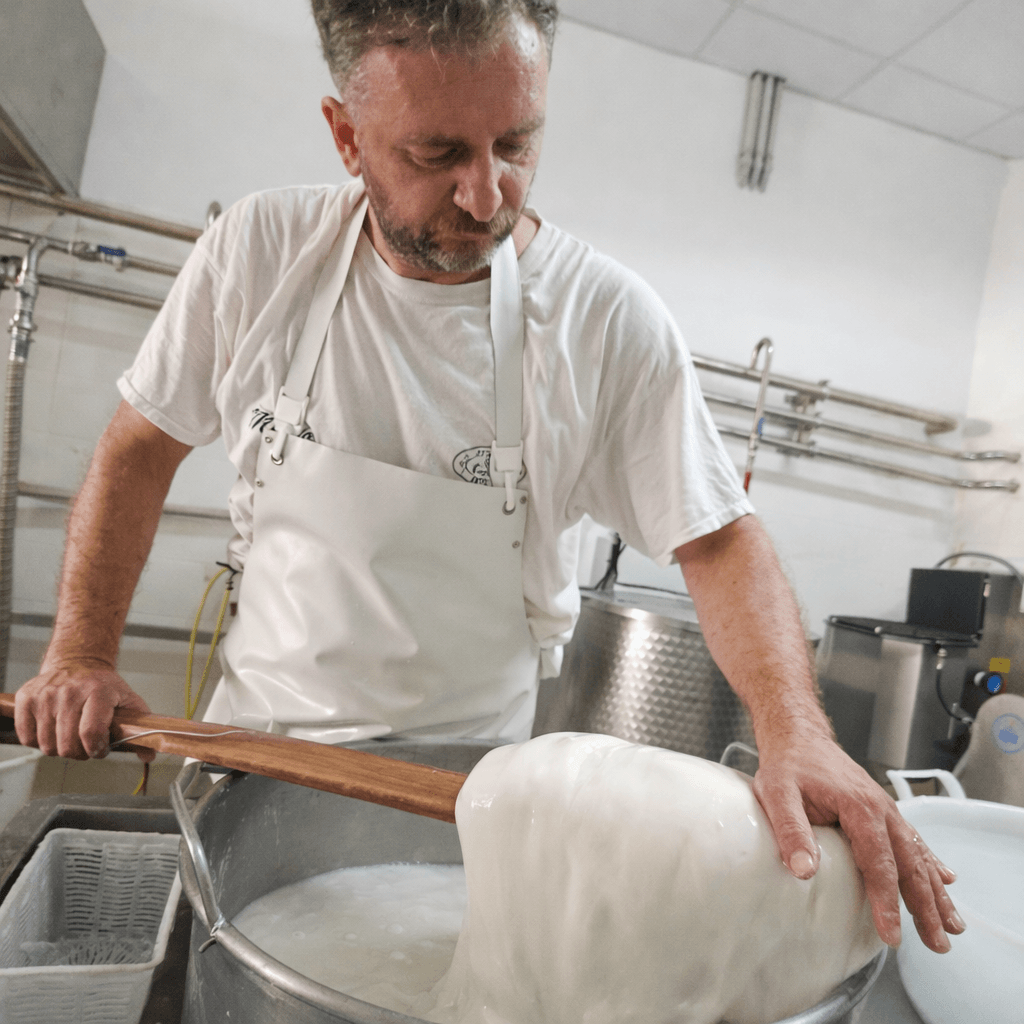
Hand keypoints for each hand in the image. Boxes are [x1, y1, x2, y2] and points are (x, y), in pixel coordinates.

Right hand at [15, 662, 153, 761]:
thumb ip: (140, 729)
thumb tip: (149, 755)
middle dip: (80, 752)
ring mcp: (46, 694)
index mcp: (99, 691)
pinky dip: (38, 741)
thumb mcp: (128, 701)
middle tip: (86, 744)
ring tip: (70, 736)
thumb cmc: (103, 686)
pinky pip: (27, 736)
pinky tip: (52, 731)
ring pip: (47, 744)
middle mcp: (70, 691)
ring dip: (60, 748)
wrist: (79, 663)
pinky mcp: (27, 697)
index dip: (96, 749)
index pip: (91, 732)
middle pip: (68, 744)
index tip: (100, 749)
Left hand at [751, 732, 963, 952]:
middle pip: (909, 864)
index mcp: (859, 807)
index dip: (887, 901)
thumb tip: (804, 870)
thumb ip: (791, 830)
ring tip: (951, 925)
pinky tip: (945, 880)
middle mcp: (881, 809)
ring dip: (935, 891)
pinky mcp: (882, 810)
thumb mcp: (777, 793)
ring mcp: (885, 809)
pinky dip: (931, 862)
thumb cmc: (788, 765)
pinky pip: (913, 840)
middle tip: (936, 943)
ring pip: (917, 854)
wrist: (798, 737)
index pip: (878, 863)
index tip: (892, 933)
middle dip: (925, 906)